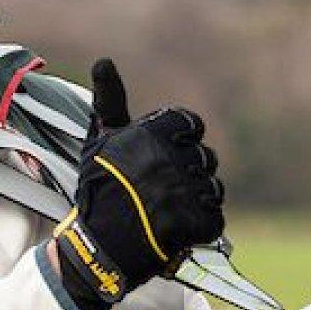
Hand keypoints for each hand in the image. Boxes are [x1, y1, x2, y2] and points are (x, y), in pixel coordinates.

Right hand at [53, 58, 224, 309]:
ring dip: (196, 201)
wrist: (96, 248)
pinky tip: (176, 230)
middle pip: (204, 157)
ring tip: (168, 212)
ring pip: (212, 188)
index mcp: (149, 134)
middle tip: (160, 192)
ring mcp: (181, 192)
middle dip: (188, 173)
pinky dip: (199, 227)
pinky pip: (214, 218)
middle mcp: (167, 158)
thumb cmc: (97, 190)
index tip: (163, 159)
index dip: (181, 141)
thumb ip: (109, 101)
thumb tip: (104, 61)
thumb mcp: (99, 141)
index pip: (191, 124)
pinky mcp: (193, 223)